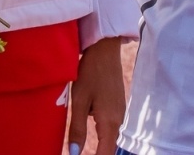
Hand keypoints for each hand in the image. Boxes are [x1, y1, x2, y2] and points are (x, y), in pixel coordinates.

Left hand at [67, 37, 126, 154]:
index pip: (105, 154)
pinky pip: (108, 124)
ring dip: (96, 142)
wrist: (105, 49)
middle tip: (76, 151)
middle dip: (95, 153)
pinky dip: (98, 128)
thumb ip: (78, 129)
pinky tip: (87, 115)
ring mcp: (120, 112)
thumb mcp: (79, 101)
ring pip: (107, 136)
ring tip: (79, 142)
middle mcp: (119, 120)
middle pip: (108, 148)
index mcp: (110, 122)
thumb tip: (74, 154)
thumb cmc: (90, 72)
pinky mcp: (117, 105)